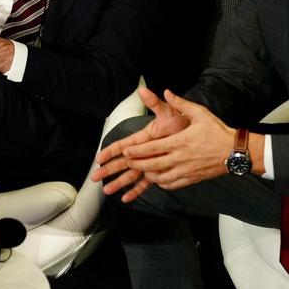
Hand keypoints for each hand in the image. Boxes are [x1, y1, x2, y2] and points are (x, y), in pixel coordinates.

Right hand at [92, 87, 189, 201]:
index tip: (100, 158)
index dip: (110, 151)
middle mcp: (143, 151)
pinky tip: (126, 198)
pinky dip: (136, 190)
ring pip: (131, 174)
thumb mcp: (167, 112)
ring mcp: (150, 162)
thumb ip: (155, 103)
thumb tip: (143, 90)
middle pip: (122, 162)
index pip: (123, 145)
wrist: (194, 133)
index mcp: (143, 138)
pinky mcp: (158, 170)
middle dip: (108, 169)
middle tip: (95, 177)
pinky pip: (145, 183)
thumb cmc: (180, 122)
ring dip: (118, 182)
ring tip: (107, 191)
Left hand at [93, 88, 233, 201]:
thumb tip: (166, 91)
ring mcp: (185, 170)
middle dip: (137, 164)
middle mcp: (180, 158)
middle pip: (152, 164)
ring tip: (141, 170)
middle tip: (127, 162)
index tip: (126, 152)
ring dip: (148, 175)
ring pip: (160, 177)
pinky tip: (157, 179)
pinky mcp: (191, 179)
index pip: (152, 148)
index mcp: (180, 141)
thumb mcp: (200, 113)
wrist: (235, 151)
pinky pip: (171, 185)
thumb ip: (180, 103)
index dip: (136, 151)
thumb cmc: (217, 131)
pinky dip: (161, 183)